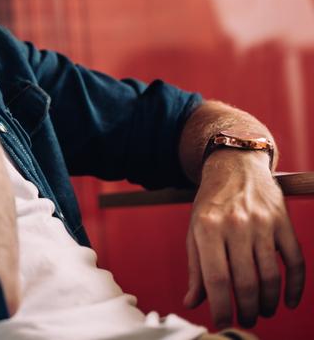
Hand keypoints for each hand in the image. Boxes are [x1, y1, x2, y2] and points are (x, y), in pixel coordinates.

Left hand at [184, 150, 304, 328]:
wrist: (235, 166)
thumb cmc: (211, 204)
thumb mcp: (195, 230)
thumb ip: (195, 268)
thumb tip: (192, 302)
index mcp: (208, 228)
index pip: (216, 278)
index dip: (221, 306)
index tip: (222, 322)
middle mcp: (235, 225)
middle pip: (246, 281)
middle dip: (247, 309)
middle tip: (246, 320)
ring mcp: (263, 223)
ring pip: (271, 275)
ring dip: (268, 302)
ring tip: (262, 311)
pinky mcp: (284, 222)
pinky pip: (295, 260)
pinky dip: (294, 286)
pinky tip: (288, 301)